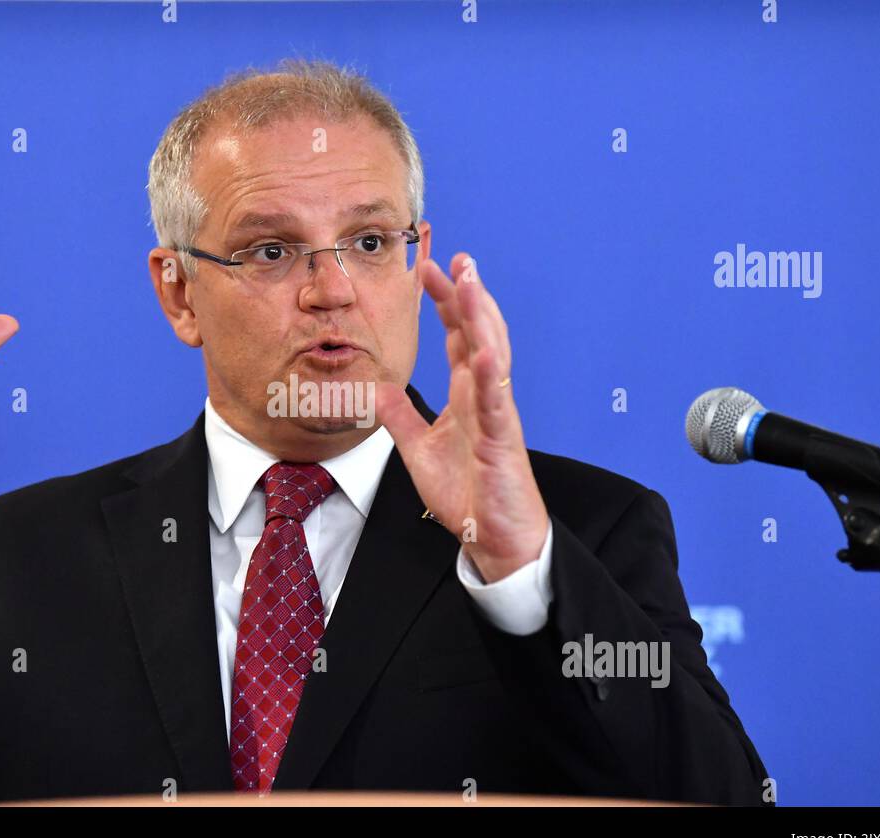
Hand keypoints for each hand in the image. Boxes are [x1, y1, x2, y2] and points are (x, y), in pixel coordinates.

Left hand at [376, 253, 548, 582]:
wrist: (495, 537)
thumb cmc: (467, 495)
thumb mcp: (418, 450)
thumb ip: (400, 418)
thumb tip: (376, 389)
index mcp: (467, 396)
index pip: (459, 338)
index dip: (447, 303)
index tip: (431, 269)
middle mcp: (485, 396)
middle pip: (479, 334)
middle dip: (468, 295)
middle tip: (458, 257)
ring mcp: (497, 415)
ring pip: (493, 355)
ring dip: (483, 318)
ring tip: (473, 283)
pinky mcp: (503, 441)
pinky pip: (497, 403)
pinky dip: (491, 375)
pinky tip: (483, 350)